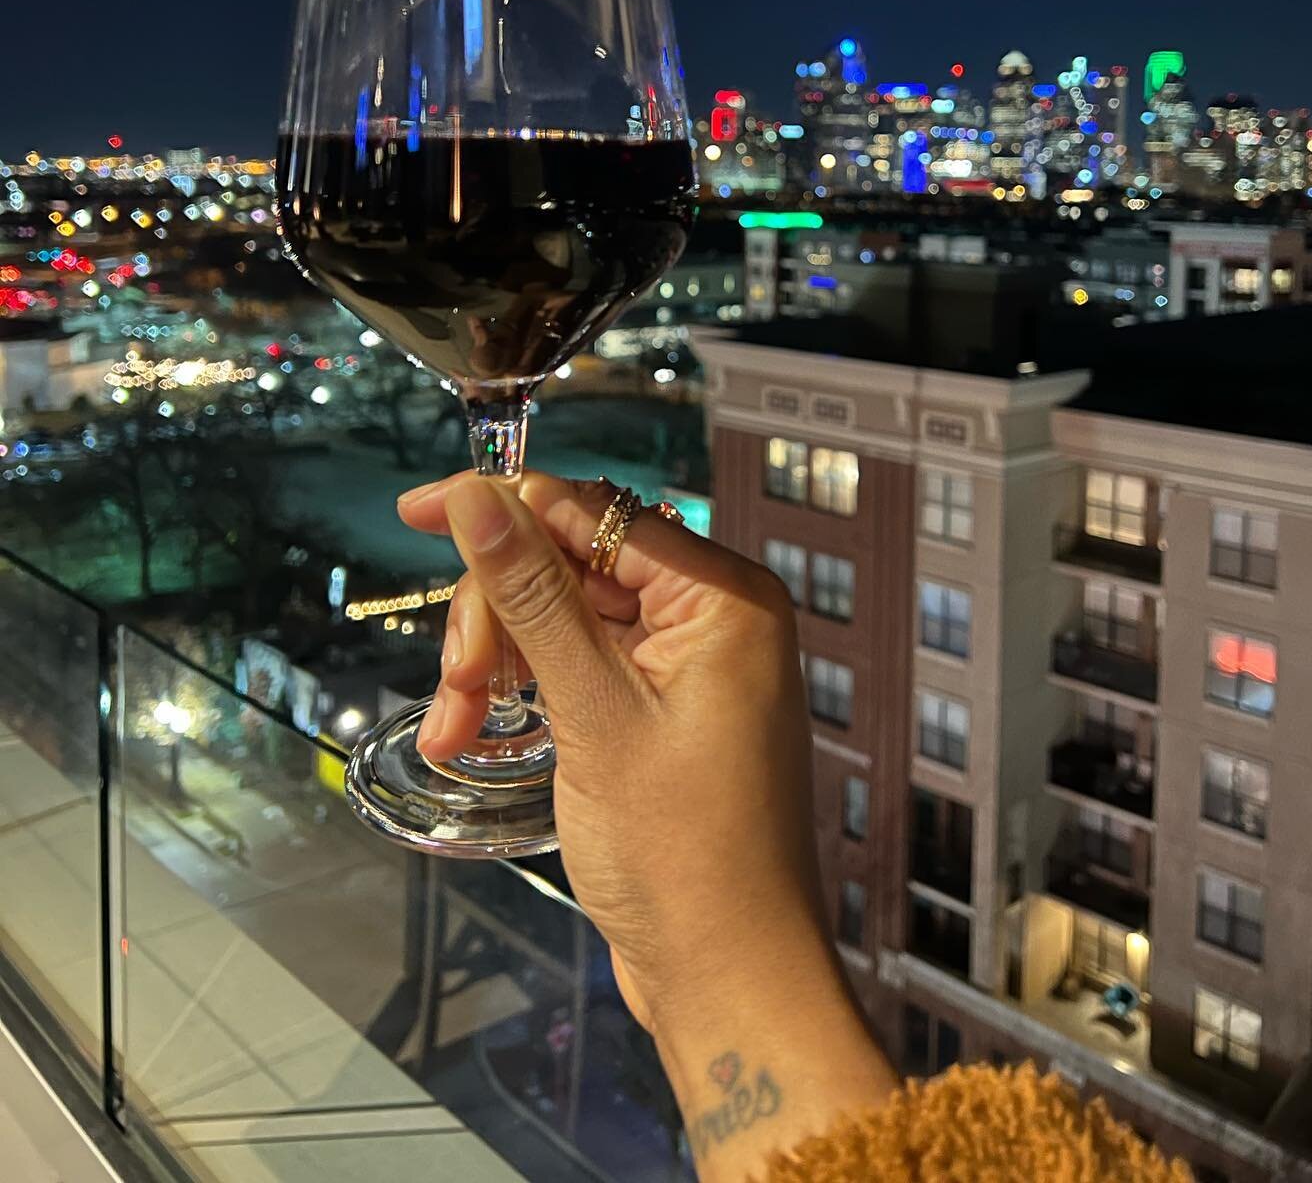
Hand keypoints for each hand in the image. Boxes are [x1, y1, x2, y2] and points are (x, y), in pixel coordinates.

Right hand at [397, 471, 895, 1177]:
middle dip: (497, 617)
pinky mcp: (655, 707)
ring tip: (459, 730)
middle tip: (457, 686)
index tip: (421, 506)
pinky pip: (573, 664)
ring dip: (497, 662)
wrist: (726, 974)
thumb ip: (531, 597)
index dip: (503, 504)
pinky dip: (522, 692)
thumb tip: (478, 501)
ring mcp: (683, 664)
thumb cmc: (688, 856)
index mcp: (722, 597)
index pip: (593, 511)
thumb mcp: (595, 712)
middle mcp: (710, 616)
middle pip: (568, 563)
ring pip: (559, 616)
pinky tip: (474, 733)